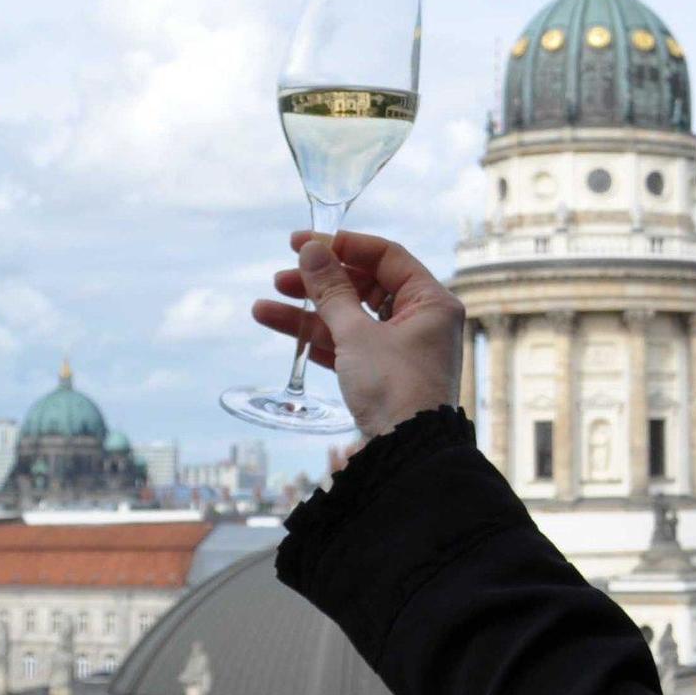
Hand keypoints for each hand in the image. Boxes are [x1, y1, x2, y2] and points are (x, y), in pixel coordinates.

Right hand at [252, 228, 465, 439]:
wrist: (406, 454)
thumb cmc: (394, 387)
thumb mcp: (357, 334)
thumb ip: (332, 290)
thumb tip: (312, 250)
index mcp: (430, 301)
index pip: (386, 257)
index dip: (344, 245)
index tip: (305, 241)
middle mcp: (420, 320)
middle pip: (364, 286)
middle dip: (319, 281)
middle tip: (282, 274)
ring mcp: (400, 348)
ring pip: (349, 317)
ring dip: (308, 309)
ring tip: (264, 305)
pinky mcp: (382, 373)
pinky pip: (346, 344)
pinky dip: (316, 336)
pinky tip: (277, 324)